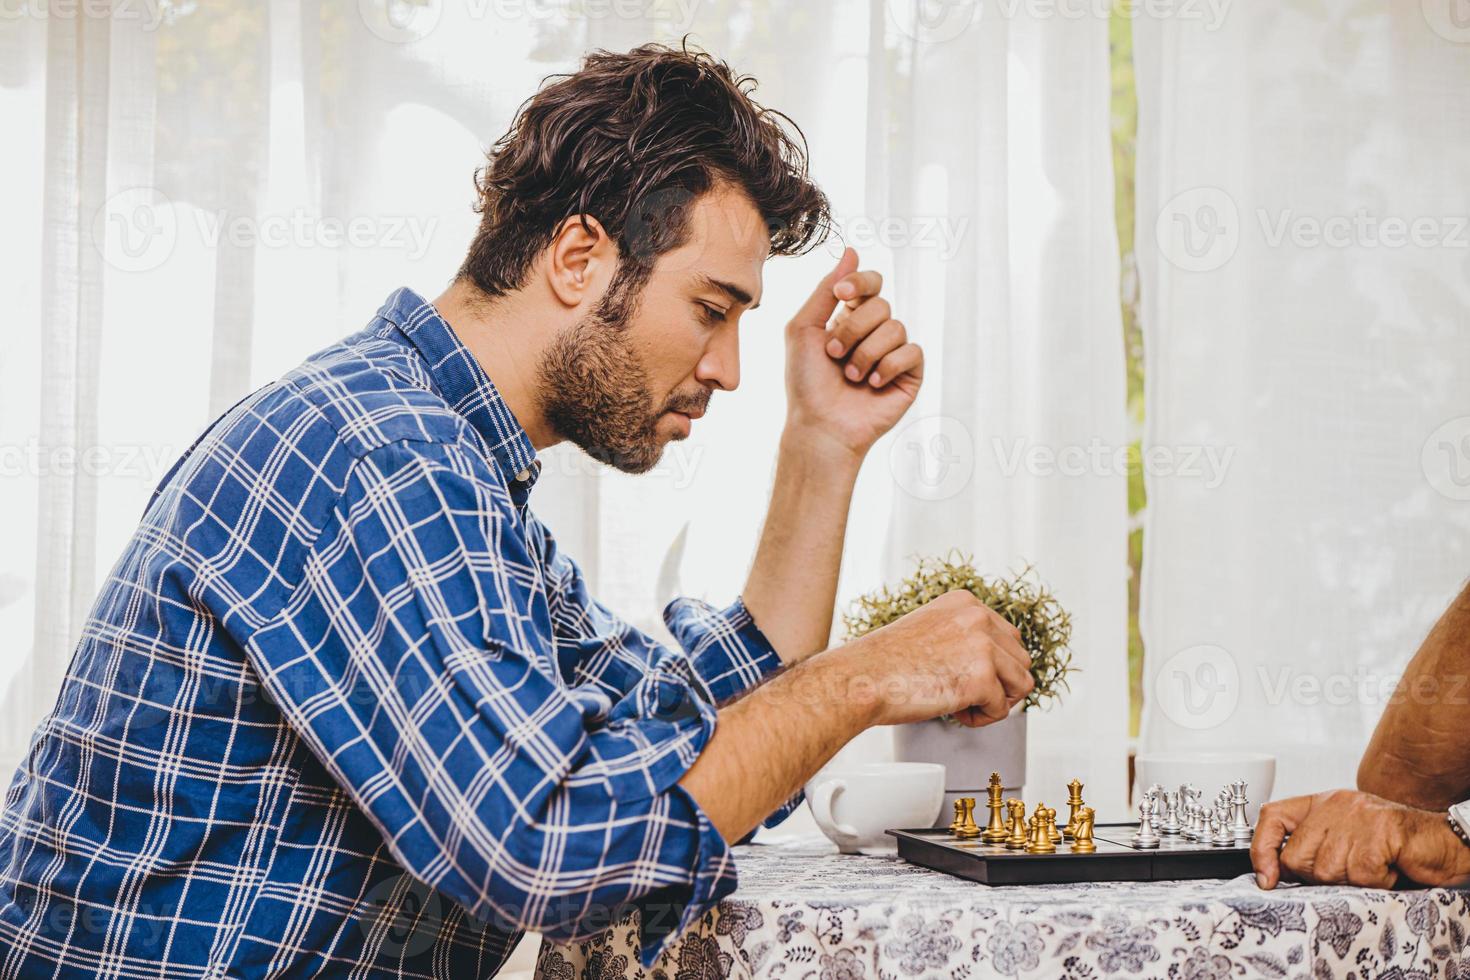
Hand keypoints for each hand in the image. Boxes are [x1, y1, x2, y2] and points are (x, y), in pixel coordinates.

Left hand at [783, 247, 923, 460]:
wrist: (820, 426)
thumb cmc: (806, 382)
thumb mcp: (803, 328)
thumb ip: (824, 289)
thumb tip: (852, 251)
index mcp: (850, 317)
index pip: (870, 283)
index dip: (860, 282)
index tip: (841, 292)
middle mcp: (874, 332)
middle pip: (881, 305)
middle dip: (853, 329)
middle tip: (834, 355)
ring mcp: (894, 353)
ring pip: (896, 327)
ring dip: (866, 353)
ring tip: (851, 376)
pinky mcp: (910, 374)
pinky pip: (912, 351)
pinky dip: (889, 366)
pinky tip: (873, 384)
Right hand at [842, 590, 1034, 728]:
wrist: (860, 680)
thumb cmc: (885, 664)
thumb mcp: (929, 631)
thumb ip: (963, 637)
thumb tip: (995, 664)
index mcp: (964, 602)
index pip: (1008, 637)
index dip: (992, 666)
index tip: (961, 676)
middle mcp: (978, 617)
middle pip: (1021, 659)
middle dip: (1000, 684)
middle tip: (965, 695)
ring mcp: (982, 645)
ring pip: (1021, 684)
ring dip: (996, 701)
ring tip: (963, 705)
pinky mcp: (981, 677)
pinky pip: (1002, 709)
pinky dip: (981, 719)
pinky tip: (954, 713)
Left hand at [1251, 789, 1469, 888]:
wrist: (1444, 843)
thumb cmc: (1394, 846)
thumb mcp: (1345, 840)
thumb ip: (1312, 850)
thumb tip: (1273, 874)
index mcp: (1322, 804)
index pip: (1272, 816)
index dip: (1262, 849)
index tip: (1266, 878)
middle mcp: (1335, 805)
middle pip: (1297, 858)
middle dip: (1320, 877)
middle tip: (1350, 870)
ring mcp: (1357, 818)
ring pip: (1326, 871)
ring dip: (1351, 880)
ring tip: (1373, 867)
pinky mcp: (1379, 834)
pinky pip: (1359, 875)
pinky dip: (1375, 882)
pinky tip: (1388, 869)